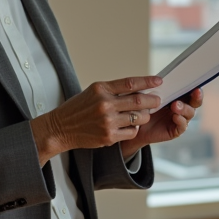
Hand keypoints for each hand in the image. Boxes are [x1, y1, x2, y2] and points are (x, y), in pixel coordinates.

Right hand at [30, 76, 161, 165]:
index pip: (130, 83)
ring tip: (143, 114)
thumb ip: (113, 90)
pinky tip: (130, 126)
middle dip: (152, 101)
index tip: (159, 81)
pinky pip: (132, 132)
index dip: (148, 82)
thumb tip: (139, 90)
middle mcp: (104, 104)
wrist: (60, 128)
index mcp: (101, 89)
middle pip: (138, 102)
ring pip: (138, 118)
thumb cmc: (78, 108)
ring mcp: (107, 122)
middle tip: (157, 101)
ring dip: (145, 116)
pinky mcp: (108, 137)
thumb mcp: (93, 92)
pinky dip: (134, 129)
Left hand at [119, 87, 202, 158]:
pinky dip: (180, 120)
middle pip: (195, 102)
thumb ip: (159, 88)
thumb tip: (162, 78)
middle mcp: (182, 107)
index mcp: (178, 96)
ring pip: (190, 113)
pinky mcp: (175, 130)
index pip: (191, 90)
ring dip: (185, 108)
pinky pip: (182, 125)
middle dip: (197, 97)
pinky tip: (175, 116)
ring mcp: (180, 119)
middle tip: (195, 92)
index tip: (196, 83)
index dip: (195, 86)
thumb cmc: (143, 107)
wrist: (136, 125)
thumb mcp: (150, 95)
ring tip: (176, 105)